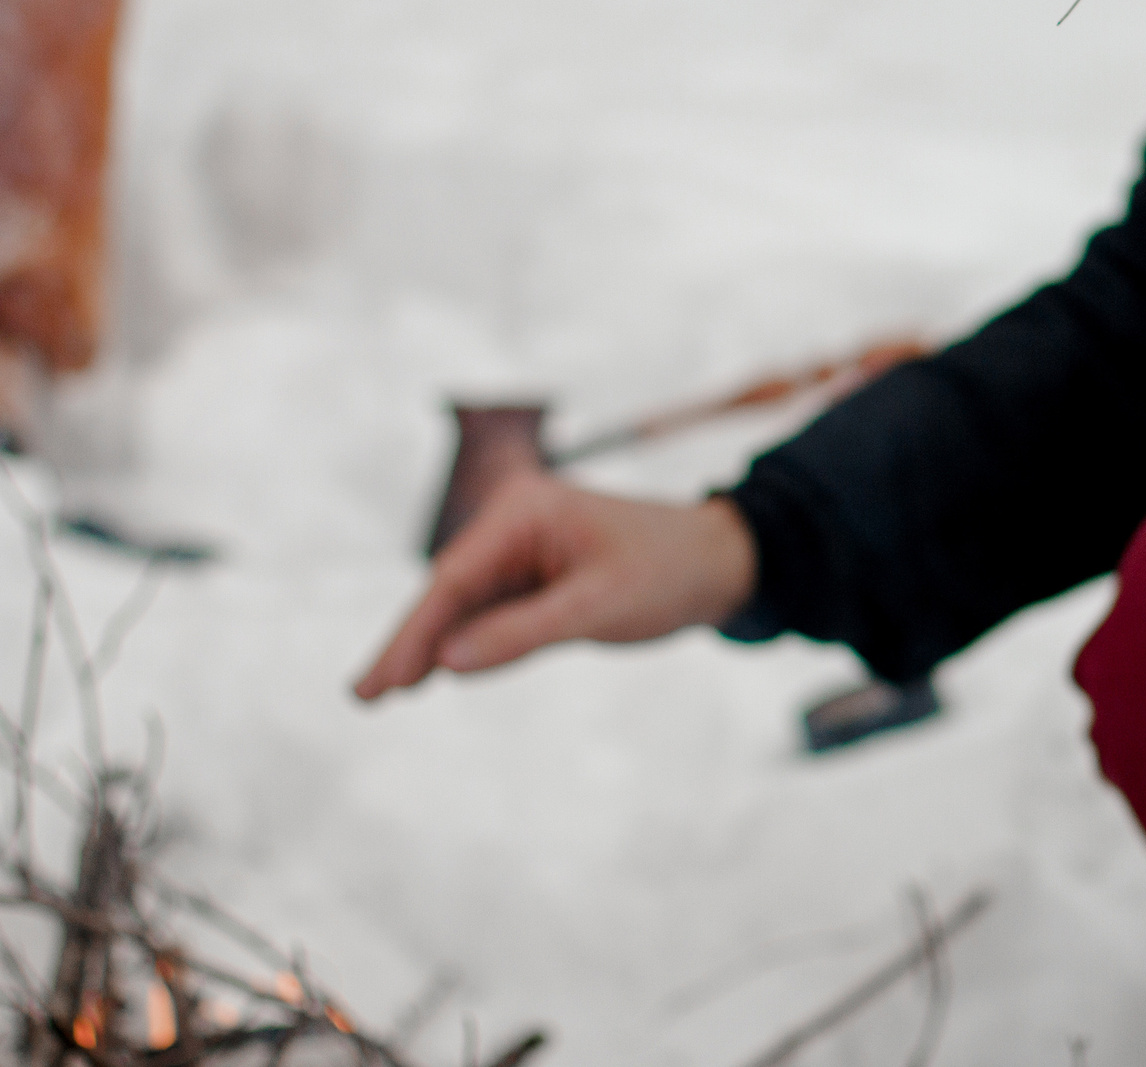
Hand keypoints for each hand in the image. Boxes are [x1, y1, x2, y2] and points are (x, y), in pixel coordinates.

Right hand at [353, 470, 757, 698]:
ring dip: (429, 648)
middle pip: (447, 592)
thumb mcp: (600, 606)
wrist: (720, 563)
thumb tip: (447, 662)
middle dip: (408, 644)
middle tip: (364, 695)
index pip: (454, 579)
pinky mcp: (536, 579)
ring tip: (382, 693)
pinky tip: (431, 674)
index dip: (414, 633)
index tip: (384, 681)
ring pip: (463, 608)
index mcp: (525, 510)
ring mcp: (523, 551)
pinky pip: (489, 615)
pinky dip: (464, 645)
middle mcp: (514, 524)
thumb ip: (524, 633)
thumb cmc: (669, 571)